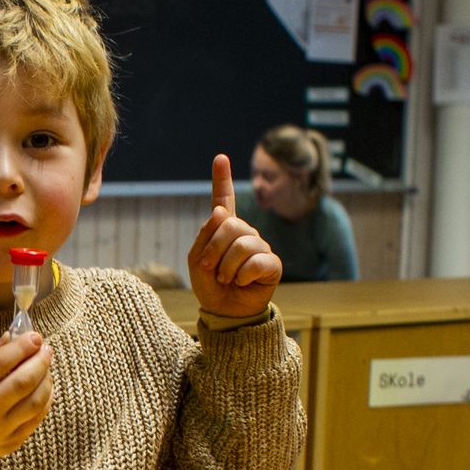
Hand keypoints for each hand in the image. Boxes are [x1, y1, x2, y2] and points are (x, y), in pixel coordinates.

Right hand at [0, 332, 53, 469]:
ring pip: (36, 401)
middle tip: (46, 348)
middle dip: (40, 361)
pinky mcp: (12, 443)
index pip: (1, 362)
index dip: (22, 346)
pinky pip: (37, 418)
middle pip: (23, 381)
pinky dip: (46, 400)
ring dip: (47, 380)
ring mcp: (0, 430)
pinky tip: (45, 387)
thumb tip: (12, 337)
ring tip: (46, 367)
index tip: (35, 336)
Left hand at [189, 154, 282, 318]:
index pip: (223, 199)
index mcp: (224, 228)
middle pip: (229, 225)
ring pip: (242, 245)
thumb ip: (206, 235)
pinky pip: (256, 262)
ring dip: (226, 268)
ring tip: (227, 279)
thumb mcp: (197, 259)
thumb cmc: (210, 285)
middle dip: (213, 250)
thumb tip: (221, 212)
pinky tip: (243, 283)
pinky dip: (242, 277)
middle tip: (209, 269)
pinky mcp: (273, 264)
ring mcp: (260, 246)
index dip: (222, 179)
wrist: (225, 311)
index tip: (220, 158)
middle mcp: (245, 232)